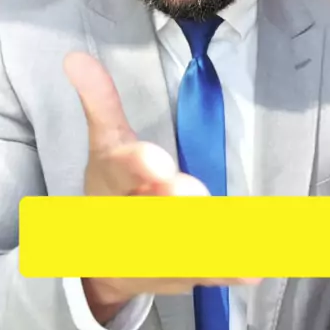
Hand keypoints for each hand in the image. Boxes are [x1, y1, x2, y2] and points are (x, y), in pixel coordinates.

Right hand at [64, 53, 260, 321]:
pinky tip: (254, 267)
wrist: (100, 262)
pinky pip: (208, 272)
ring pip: (179, 248)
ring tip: (233, 232)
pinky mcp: (182, 274)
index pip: (121, 170)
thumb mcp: (105, 144)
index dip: (138, 166)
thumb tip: (75, 56)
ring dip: (203, 241)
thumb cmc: (112, 192)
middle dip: (172, 205)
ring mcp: (155, 253)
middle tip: (194, 195)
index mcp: (111, 182)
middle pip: (152, 213)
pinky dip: (229, 269)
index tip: (159, 163)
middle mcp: (130, 221)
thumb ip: (100, 102)